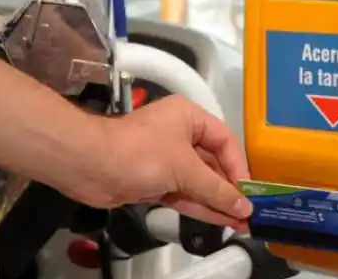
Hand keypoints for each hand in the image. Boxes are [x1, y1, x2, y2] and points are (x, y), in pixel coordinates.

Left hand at [66, 95, 252, 228]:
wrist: (88, 166)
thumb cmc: (138, 153)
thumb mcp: (184, 168)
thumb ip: (216, 189)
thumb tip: (244, 206)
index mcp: (189, 117)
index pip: (225, 141)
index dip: (239, 167)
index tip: (250, 191)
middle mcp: (180, 134)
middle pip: (213, 163)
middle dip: (230, 188)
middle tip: (250, 209)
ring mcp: (166, 159)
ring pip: (199, 182)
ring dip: (217, 201)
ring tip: (241, 221)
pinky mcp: (155, 181)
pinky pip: (185, 194)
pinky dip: (200, 206)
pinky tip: (220, 220)